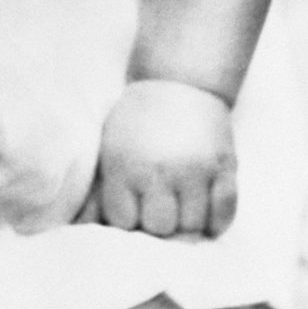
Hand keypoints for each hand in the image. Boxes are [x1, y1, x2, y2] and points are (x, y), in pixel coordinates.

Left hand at [76, 79, 237, 237]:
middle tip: (159, 212)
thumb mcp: (109, 145)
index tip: (133, 212)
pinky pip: (225, 214)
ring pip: (193, 226)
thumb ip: (100, 187)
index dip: (128, 222)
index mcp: (124, 163)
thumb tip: (82, 226)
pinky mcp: (225, 167)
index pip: (123, 222)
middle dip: (158, 226)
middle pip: (160, 228)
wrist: (178, 80)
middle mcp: (159, 168)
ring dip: (187, 225)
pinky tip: (205, 213)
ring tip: (180, 209)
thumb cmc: (137, 119)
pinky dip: (216, 222)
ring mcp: (195, 169)